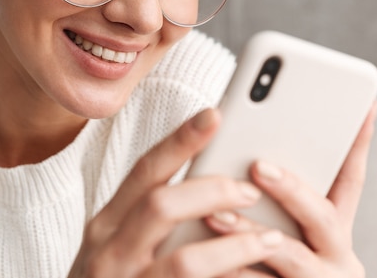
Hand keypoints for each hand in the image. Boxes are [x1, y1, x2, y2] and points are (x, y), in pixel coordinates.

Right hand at [68, 108, 285, 277]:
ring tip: (270, 239)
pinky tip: (255, 277)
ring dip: (236, 246)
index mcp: (106, 226)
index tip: (214, 115)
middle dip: (213, 191)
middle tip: (250, 190)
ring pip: (186, 259)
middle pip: (162, 204)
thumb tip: (212, 186)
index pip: (145, 171)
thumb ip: (150, 219)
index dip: (181, 140)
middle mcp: (109, 253)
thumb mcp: (119, 248)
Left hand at [205, 101, 376, 276]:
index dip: (358, 143)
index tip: (364, 107)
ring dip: (251, 234)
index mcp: (335, 233)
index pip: (351, 181)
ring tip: (215, 217)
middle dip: (292, 188)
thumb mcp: (297, 235)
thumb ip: (285, 205)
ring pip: (288, 256)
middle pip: (322, 216)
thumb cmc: (286, 274)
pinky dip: (234, 274)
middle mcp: (337, 258)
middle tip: (260, 165)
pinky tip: (207, 264)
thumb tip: (253, 158)